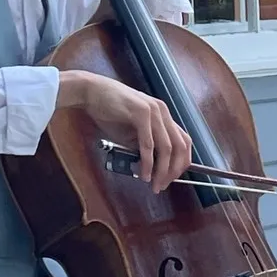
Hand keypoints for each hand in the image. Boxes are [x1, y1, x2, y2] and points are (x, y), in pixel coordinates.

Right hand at [56, 70, 193, 193]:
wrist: (92, 92)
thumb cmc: (110, 111)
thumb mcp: (132, 132)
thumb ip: (144, 145)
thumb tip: (152, 167)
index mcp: (163, 115)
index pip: (184, 141)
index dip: (181, 162)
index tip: (171, 178)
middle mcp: (162, 111)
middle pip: (180, 146)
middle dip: (174, 170)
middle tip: (163, 185)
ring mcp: (153, 111)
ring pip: (166, 148)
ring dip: (162, 170)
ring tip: (154, 184)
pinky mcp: (140, 113)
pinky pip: (148, 144)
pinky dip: (147, 162)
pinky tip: (144, 174)